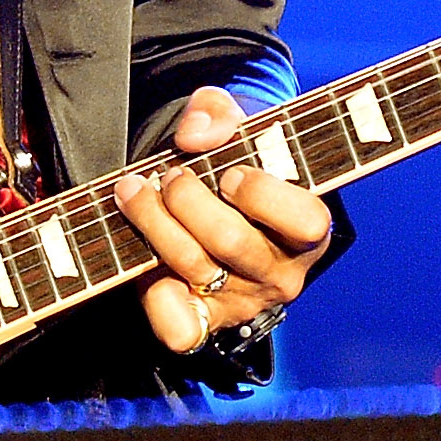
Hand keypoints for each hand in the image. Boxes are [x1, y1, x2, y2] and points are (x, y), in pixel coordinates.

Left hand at [113, 86, 331, 354]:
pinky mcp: (206, 321)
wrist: (215, 208)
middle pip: (232, 242)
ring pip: (195, 267)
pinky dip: (154, 298)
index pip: (306, 220)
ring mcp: (243, 301)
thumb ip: (217, 113)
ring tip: (132, 191)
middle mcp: (282, 272)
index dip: (261, 193)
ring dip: (152, 222)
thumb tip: (195, 136)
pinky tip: (142, 260)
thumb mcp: (234, 126)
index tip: (229, 173)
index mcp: (308, 227)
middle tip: (169, 174)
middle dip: (187, 199)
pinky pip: (180, 327)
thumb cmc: (233, 163)